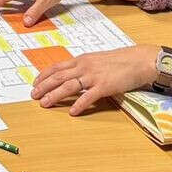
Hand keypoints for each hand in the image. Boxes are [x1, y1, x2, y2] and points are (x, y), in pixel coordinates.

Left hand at [30, 46, 158, 113]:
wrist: (137, 60)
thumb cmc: (118, 61)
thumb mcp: (96, 59)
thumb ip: (82, 66)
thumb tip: (70, 74)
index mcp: (81, 60)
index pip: (57, 67)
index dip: (43, 76)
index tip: (35, 84)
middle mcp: (84, 66)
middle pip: (58, 77)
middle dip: (44, 87)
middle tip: (34, 96)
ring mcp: (93, 76)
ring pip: (69, 86)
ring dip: (55, 96)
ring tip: (45, 104)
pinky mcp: (104, 86)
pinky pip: (88, 96)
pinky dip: (79, 104)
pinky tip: (72, 112)